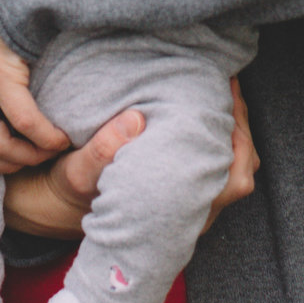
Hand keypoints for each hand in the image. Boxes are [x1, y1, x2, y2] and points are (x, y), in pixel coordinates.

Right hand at [3, 81, 259, 238]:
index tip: (227, 95)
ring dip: (234, 136)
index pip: (230, 179)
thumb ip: (103, 150)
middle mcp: (190, 214)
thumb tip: (135, 120)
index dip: (237, 136)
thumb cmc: (75, 189)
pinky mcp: (183, 196)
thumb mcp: (80, 171)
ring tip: (223, 96)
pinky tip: (207, 114)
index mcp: (174, 210)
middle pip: (241, 174)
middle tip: (230, 88)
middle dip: (241, 129)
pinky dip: (222, 141)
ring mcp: (191, 208)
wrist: (61, 208)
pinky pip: (219, 169)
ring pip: (233, 173)